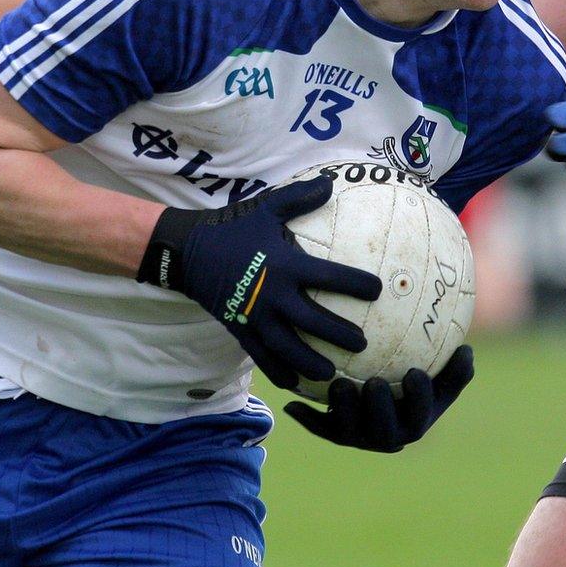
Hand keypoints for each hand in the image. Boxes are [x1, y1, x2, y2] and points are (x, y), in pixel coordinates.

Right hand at [140, 174, 381, 388]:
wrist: (188, 251)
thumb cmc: (234, 229)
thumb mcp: (266, 209)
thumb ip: (299, 198)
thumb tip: (330, 183)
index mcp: (285, 265)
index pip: (329, 277)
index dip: (355, 284)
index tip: (376, 291)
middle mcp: (272, 295)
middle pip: (313, 321)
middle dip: (340, 334)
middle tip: (362, 344)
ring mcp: (255, 316)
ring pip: (288, 347)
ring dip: (311, 361)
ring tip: (332, 373)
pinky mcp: (240, 330)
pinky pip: (262, 356)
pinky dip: (278, 372)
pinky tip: (295, 383)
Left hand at [283, 346, 473, 452]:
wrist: (381, 398)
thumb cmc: (415, 381)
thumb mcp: (438, 376)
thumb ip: (454, 368)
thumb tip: (468, 350)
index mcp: (415, 422)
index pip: (419, 414)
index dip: (417, 398)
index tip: (413, 373)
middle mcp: (388, 436)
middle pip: (384, 430)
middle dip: (379, 409)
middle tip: (374, 383)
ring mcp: (360, 438)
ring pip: (350, 430)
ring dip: (344, 410)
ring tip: (339, 385)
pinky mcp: (335, 434)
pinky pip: (320, 427)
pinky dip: (306, 417)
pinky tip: (291, 403)